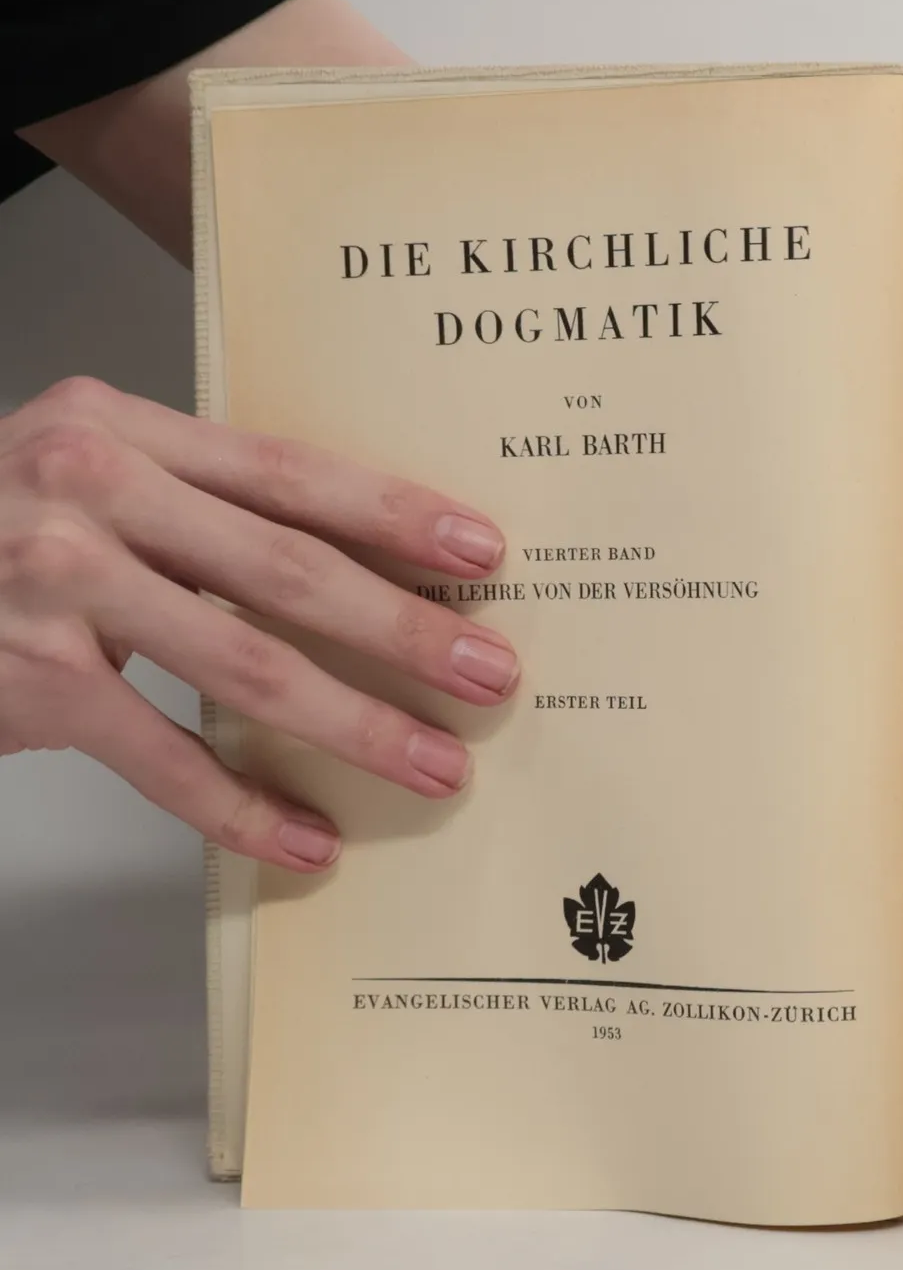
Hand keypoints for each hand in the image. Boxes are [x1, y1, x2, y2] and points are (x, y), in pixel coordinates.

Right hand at [0, 377, 519, 871]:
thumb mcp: (90, 482)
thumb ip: (200, 506)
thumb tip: (358, 572)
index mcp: (124, 430)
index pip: (289, 471)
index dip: (394, 515)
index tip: (485, 552)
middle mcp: (87, 490)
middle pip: (285, 568)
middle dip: (402, 629)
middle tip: (490, 673)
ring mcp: (53, 585)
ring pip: (242, 665)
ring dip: (354, 724)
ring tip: (435, 765)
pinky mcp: (29, 679)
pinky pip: (160, 755)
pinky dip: (240, 806)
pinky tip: (306, 840)